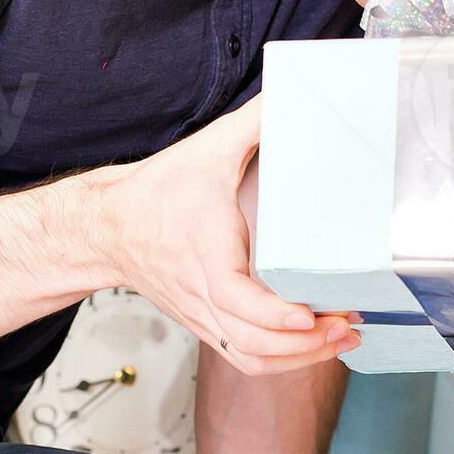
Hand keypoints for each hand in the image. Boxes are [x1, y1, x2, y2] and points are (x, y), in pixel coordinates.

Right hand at [92, 97, 358, 375]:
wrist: (106, 229)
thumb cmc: (156, 193)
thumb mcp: (208, 149)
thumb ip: (255, 122)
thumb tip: (295, 92)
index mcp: (203, 253)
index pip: (235, 298)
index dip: (275, 315)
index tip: (310, 315)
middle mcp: (202, 293)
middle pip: (253, 343)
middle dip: (306, 344)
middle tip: (347, 324)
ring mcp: (203, 314)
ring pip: (252, 358)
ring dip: (299, 358)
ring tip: (341, 338)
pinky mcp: (206, 323)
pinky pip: (245, 357)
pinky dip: (281, 361)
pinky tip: (312, 346)